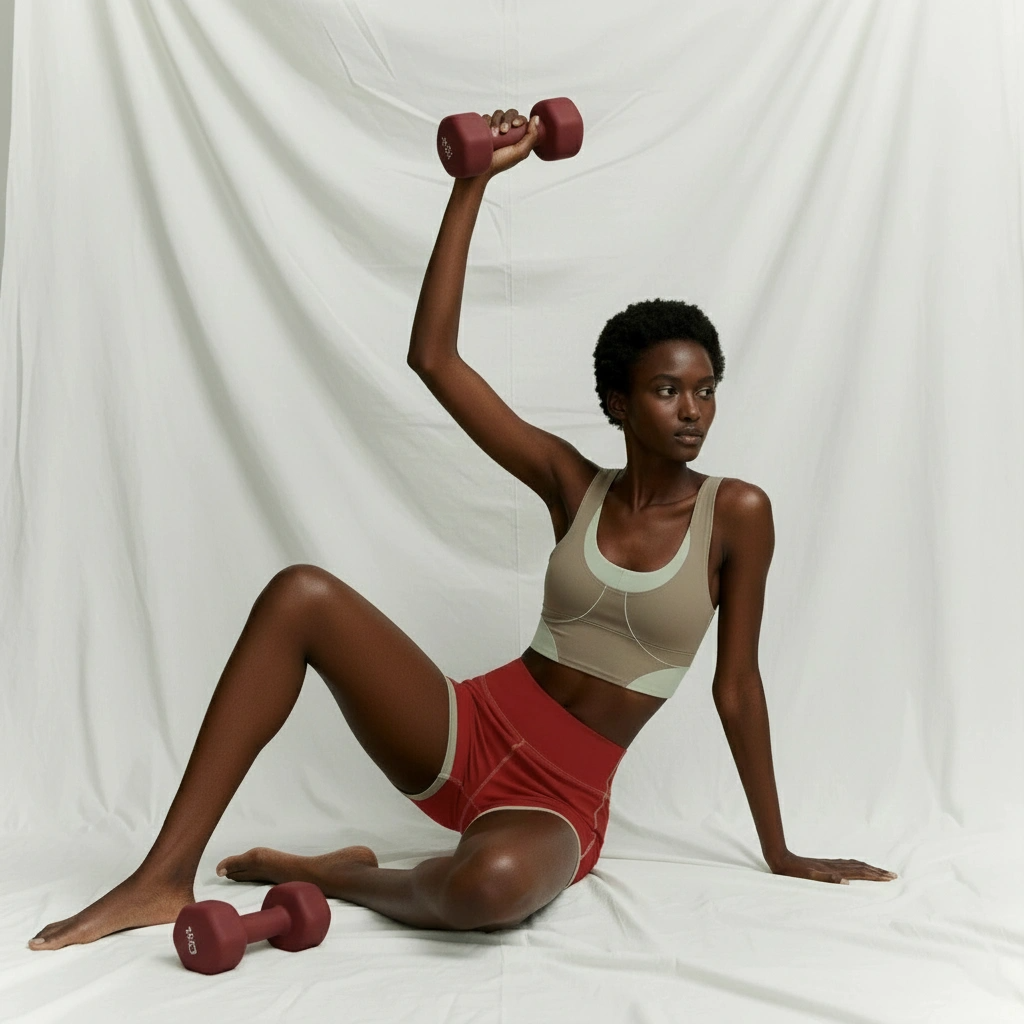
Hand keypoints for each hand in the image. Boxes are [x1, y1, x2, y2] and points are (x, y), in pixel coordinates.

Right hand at [478, 107, 539, 178]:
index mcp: (517, 137)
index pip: (520, 119)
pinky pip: (486, 117)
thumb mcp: (520, 152)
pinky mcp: (484, 128)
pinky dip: (487, 121)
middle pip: (509, 114)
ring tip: (494, 135)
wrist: (479, 169)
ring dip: (496, 121)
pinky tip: (487, 131)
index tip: (515, 125)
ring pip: (498, 114)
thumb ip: (532, 136)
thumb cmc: (500, 163)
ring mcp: (494, 129)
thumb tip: (536, 118)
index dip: (519, 118)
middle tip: (503, 131)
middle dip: (506, 120)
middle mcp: (506, 132)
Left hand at [769, 851, 896, 883]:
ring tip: (880, 871)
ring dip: (869, 869)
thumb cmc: (794, 873)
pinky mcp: (825, 865)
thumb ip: (827, 879)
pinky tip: (857, 868)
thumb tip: (846, 881)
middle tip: (893, 875)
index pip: (860, 872)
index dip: (875, 875)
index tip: (889, 877)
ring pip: (855, 866)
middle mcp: (835, 866)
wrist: (781, 860)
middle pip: (861, 868)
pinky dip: (857, 867)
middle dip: (877, 872)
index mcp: (835, 870)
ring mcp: (830, 865)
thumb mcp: (809, 878)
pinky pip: (847, 865)